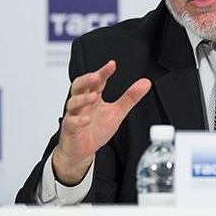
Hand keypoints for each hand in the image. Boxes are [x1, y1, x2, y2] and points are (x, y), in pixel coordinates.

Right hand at [52, 60, 150, 184]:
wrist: (83, 150)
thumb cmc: (97, 129)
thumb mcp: (117, 112)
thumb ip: (130, 98)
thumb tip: (146, 83)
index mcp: (93, 96)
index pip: (97, 81)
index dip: (103, 72)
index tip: (111, 65)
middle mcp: (82, 103)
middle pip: (79, 86)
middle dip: (87, 80)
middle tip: (97, 76)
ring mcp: (74, 115)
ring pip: (73, 102)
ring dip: (83, 98)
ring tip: (94, 96)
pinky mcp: (69, 129)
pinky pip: (70, 122)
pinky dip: (78, 120)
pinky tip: (87, 119)